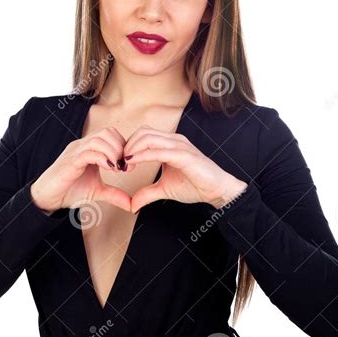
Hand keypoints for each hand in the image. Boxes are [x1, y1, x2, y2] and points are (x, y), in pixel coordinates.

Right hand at [30, 127, 132, 213]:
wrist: (47, 198)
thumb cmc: (69, 191)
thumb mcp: (97, 192)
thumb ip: (114, 194)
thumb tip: (132, 204)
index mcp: (89, 148)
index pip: (111, 134)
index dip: (123, 146)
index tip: (128, 165)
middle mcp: (82, 145)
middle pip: (107, 132)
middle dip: (121, 148)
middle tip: (124, 166)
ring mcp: (75, 151)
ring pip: (99, 139)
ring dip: (113, 152)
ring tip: (117, 168)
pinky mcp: (70, 162)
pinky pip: (88, 152)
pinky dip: (102, 159)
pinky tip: (109, 169)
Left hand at [122, 125, 248, 213]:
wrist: (217, 190)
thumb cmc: (195, 186)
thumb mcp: (165, 190)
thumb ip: (148, 193)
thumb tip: (132, 205)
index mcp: (169, 144)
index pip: (143, 135)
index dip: (129, 146)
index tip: (121, 163)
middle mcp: (174, 140)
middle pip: (142, 132)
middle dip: (127, 146)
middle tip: (120, 164)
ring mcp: (179, 145)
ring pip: (148, 138)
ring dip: (132, 149)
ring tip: (125, 164)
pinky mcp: (184, 155)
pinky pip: (158, 151)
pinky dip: (142, 156)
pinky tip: (133, 164)